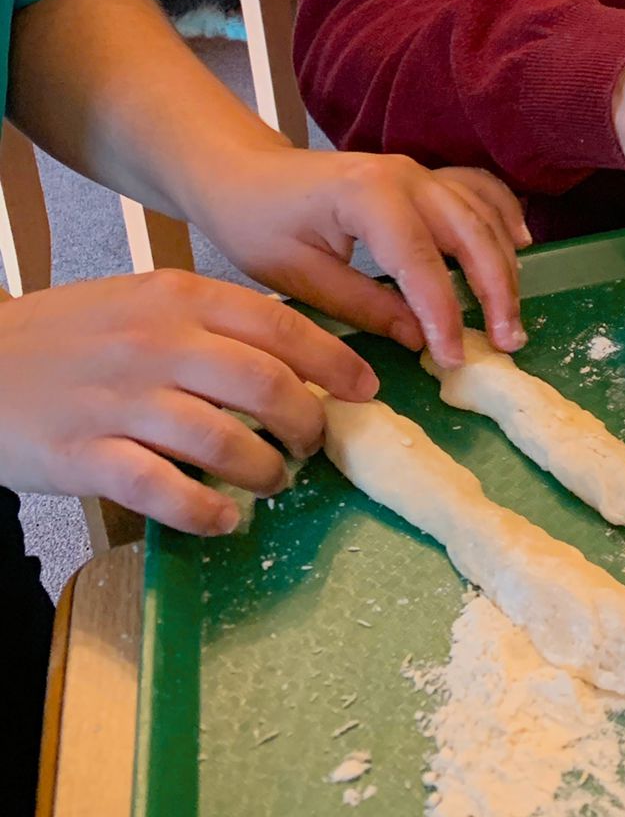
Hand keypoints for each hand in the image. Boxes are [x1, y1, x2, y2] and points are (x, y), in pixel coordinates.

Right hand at [0, 271, 376, 534]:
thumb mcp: (142, 302)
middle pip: (266, 385)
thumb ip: (209, 322)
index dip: (333, 361)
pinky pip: (166, 491)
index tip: (363, 389)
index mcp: (177, 298)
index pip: (279, 325)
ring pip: (225, 441)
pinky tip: (224, 519)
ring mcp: (120, 401)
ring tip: (273, 481)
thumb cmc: (69, 336)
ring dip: (266, 471)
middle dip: (308, 424)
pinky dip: (208, 512)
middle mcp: (157, 343)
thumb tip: (290, 356)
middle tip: (313, 445)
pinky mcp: (85, 456)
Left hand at [186, 152, 529, 368]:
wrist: (244, 174)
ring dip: (504, 264)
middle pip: (471, 233)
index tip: (455, 358)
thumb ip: (363, 306)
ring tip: (512, 316)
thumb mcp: (300, 277)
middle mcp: (407, 176)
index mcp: (369, 197)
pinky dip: (503, 217)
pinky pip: (479, 190)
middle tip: (508, 342)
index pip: (422, 263)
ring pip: (482, 214)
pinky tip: (519, 246)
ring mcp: (420, 170)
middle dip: (496, 290)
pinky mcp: (424, 175)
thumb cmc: (259, 225)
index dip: (445, 315)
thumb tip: (419, 340)